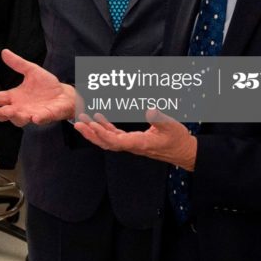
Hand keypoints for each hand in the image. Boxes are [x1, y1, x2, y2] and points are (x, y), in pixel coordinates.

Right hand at [0, 49, 78, 125]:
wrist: (64, 94)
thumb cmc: (46, 85)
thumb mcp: (31, 70)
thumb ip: (17, 64)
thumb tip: (4, 52)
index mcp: (15, 97)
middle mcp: (20, 107)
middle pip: (4, 113)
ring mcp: (31, 113)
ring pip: (18, 119)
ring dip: (12, 116)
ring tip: (7, 111)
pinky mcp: (44, 116)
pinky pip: (39, 119)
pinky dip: (37, 119)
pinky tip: (34, 117)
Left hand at [74, 109, 197, 170]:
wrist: (183, 151)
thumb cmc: (178, 139)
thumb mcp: (171, 125)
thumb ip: (160, 118)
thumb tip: (149, 109)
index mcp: (139, 143)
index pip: (116, 141)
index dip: (102, 133)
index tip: (91, 124)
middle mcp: (132, 146)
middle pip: (106, 143)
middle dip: (91, 134)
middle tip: (77, 123)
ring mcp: (131, 144)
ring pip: (108, 140)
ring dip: (94, 131)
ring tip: (81, 120)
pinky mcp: (133, 141)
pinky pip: (114, 136)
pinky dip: (104, 128)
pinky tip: (98, 118)